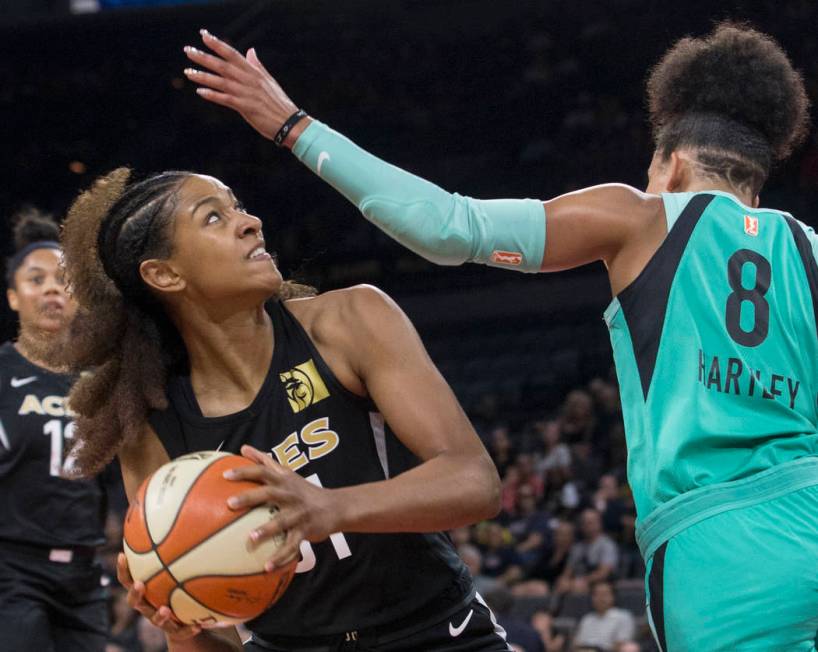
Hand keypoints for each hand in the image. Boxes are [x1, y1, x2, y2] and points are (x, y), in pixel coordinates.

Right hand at [116, 552, 201, 641]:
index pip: (128, 579)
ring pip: (155, 619)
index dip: (123, 569)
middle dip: (135, 593)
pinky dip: (188, 629)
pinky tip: (199, 625)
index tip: (122, 555)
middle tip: (139, 583)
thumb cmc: (176, 587)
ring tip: (166, 609)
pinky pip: (181, 631)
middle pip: (135, 601)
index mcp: (145, 589)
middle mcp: (149, 604)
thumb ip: (173, 545)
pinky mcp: (176, 630)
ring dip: (159, 615)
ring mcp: (160, 619)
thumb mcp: (175, 566)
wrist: (183, 621)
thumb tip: (171, 515)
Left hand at [184, 29, 301, 140]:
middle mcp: (248, 80)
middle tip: (188, 50)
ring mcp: (246, 93)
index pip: (232, 54)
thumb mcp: (269, 81)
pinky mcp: (246, 107)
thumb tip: (250, 51)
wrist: (289, 122)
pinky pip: (226, 99)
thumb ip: (257, 65)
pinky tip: (200, 92)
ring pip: (221, 81)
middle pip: (223, 65)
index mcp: (254, 72)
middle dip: (204, 57)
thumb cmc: (279, 103)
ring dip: (203, 76)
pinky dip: (213, 95)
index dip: (217, 44)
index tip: (203, 35)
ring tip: (188, 72)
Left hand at [225, 444, 339, 569]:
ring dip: (267, 529)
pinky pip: (292, 545)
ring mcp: (299, 513)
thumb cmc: (304, 490)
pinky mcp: (306, 530)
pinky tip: (267, 568)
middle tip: (230, 504)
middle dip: (250, 497)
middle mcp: (290, 495)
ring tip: (251, 538)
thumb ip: (265, 461)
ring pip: (282, 521)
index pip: (262, 472)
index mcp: (283, 481)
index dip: (245, 472)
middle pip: (269, 493)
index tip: (225, 475)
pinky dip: (280, 557)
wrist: (335, 506)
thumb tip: (243, 448)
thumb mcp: (287, 473)